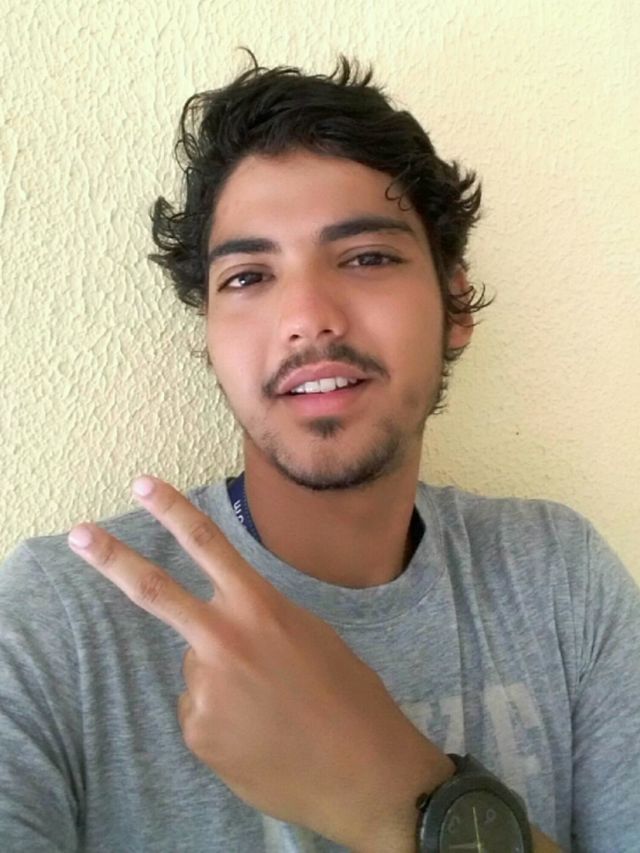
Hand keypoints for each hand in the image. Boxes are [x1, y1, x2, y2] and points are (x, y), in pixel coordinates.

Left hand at [68, 476, 448, 850]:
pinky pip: (199, 710)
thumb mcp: (310, 636)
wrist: (364, 773)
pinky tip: (257, 734)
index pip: (209, 545)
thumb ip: (258, 620)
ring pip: (197, 667)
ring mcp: (205, 688)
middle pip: (155, 591)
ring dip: (222, 678)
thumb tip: (222, 627)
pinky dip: (222, 717)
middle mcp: (224, 640)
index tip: (142, 484)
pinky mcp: (197, 732)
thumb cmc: (348, 695)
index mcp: (260, 608)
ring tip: (268, 707)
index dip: (172, 510)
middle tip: (79, 535)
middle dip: (111, 559)